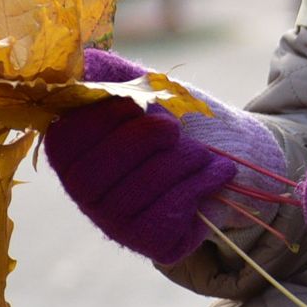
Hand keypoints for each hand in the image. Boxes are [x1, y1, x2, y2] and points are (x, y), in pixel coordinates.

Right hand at [42, 49, 285, 264]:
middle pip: (100, 167)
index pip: (68, 137)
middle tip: (177, 130)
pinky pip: (168, 215)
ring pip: (139, 189)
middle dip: (149, 138)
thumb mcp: (151, 88)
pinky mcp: (150, 244)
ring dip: (183, 160)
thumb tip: (81, 62)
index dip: (110, 116)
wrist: (238, 157)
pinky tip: (215, 175)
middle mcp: (83, 192)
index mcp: (73, 151)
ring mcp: (114, 223)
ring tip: (203, 153)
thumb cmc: (184, 120)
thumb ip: (115, 73)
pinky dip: (200, 185)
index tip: (147, 104)